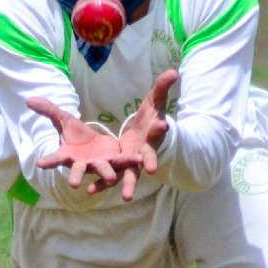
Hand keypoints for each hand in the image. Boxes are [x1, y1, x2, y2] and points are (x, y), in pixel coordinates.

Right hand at [27, 96, 121, 193]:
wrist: (96, 141)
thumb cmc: (76, 134)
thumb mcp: (63, 119)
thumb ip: (48, 111)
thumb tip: (28, 100)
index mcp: (69, 155)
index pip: (56, 158)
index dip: (49, 161)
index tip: (40, 163)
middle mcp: (83, 163)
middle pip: (78, 171)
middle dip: (76, 177)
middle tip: (73, 185)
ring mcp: (100, 164)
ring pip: (103, 170)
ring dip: (107, 174)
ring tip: (111, 178)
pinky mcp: (117, 160)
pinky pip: (124, 162)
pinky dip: (130, 161)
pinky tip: (138, 160)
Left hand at [109, 69, 177, 200]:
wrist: (146, 135)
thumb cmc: (152, 117)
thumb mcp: (155, 101)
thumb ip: (162, 87)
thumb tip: (175, 71)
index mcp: (153, 133)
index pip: (158, 129)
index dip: (160, 127)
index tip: (162, 124)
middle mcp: (144, 151)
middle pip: (148, 158)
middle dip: (150, 163)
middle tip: (152, 170)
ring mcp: (131, 162)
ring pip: (130, 174)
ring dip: (127, 184)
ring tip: (126, 197)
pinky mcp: (118, 167)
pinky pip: (110, 177)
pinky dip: (102, 184)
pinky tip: (91, 191)